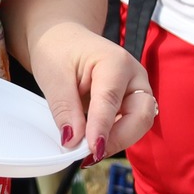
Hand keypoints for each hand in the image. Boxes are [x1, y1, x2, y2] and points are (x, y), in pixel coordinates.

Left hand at [27, 20, 154, 163]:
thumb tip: (72, 141)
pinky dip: (114, 137)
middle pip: (140, 115)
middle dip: (118, 139)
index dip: (102, 127)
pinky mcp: (132, 102)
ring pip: (139, 124)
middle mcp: (135, 76)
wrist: (62, 39)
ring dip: (117, 141)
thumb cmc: (58, 51)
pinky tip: (94, 145)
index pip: (111, 100)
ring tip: (89, 153)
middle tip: (91, 154)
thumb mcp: (52, 76)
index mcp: (115, 61)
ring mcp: (137, 89)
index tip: (92, 149)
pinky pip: (130, 124)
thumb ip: (64, 108)